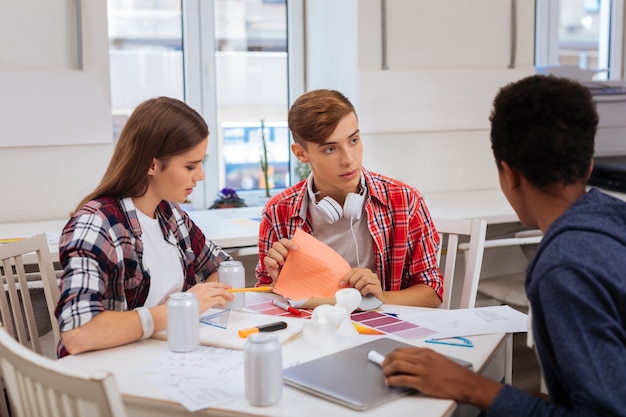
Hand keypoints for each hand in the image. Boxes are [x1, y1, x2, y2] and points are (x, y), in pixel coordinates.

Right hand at [187, 281, 233, 311]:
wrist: (180, 307)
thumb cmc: (184, 304)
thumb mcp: (191, 296)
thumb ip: (199, 295)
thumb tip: (203, 299)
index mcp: (199, 286)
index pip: (213, 284)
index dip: (221, 285)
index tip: (225, 287)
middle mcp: (204, 288)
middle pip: (219, 286)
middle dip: (226, 289)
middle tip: (231, 291)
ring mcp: (206, 294)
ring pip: (221, 291)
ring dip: (227, 295)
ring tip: (230, 298)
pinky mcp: (208, 301)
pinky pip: (220, 299)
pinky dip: (223, 302)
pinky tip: (223, 305)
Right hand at [263, 238, 296, 280]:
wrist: (286, 279)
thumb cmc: (292, 268)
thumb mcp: (296, 259)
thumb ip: (298, 253)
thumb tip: (306, 247)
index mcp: (283, 246)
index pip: (283, 240)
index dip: (289, 243)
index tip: (296, 248)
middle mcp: (276, 249)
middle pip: (276, 244)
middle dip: (283, 252)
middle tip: (288, 258)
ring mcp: (271, 255)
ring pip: (271, 251)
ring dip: (279, 257)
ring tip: (283, 263)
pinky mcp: (266, 261)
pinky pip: (267, 259)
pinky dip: (273, 262)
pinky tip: (277, 266)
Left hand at [340, 268, 383, 300]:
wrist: (377, 301)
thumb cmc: (364, 293)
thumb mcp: (357, 286)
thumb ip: (351, 283)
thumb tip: (340, 284)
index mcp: (365, 272)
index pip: (355, 270)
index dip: (346, 276)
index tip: (341, 284)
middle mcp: (371, 274)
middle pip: (360, 273)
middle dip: (352, 281)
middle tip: (351, 288)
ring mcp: (376, 281)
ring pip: (365, 279)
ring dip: (358, 286)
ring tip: (358, 291)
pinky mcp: (378, 288)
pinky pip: (368, 287)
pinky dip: (363, 291)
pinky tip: (363, 294)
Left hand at [382, 347, 501, 409]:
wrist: (465, 383)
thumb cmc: (454, 373)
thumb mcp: (437, 359)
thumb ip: (423, 359)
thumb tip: (408, 362)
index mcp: (425, 352)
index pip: (401, 350)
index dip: (390, 355)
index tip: (386, 360)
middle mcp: (422, 358)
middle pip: (396, 356)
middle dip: (386, 361)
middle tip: (383, 367)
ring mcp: (422, 370)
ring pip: (397, 365)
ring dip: (387, 371)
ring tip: (386, 376)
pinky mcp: (423, 382)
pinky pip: (402, 379)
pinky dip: (392, 381)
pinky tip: (390, 383)